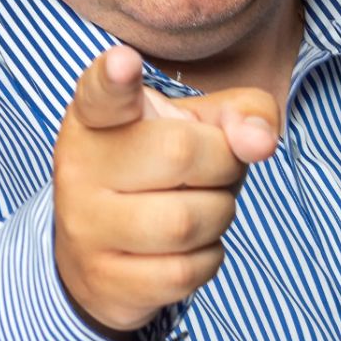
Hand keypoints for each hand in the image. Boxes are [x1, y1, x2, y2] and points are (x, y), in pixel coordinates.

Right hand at [52, 46, 281, 334]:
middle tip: (211, 171)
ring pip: (188, 221)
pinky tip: (185, 248)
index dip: (115, 77)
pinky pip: (185, 272)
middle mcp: (80, 166)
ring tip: (198, 206)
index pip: (103, 92)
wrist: (102, 254)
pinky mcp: (105, 279)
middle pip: (183, 153)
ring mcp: (86, 227)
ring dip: (218, 215)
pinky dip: (207, 259)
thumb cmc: (161, 172)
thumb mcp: (198, 126)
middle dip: (223, 164)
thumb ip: (241, 113)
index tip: (125, 62)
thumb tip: (261, 142)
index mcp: (97, 116)